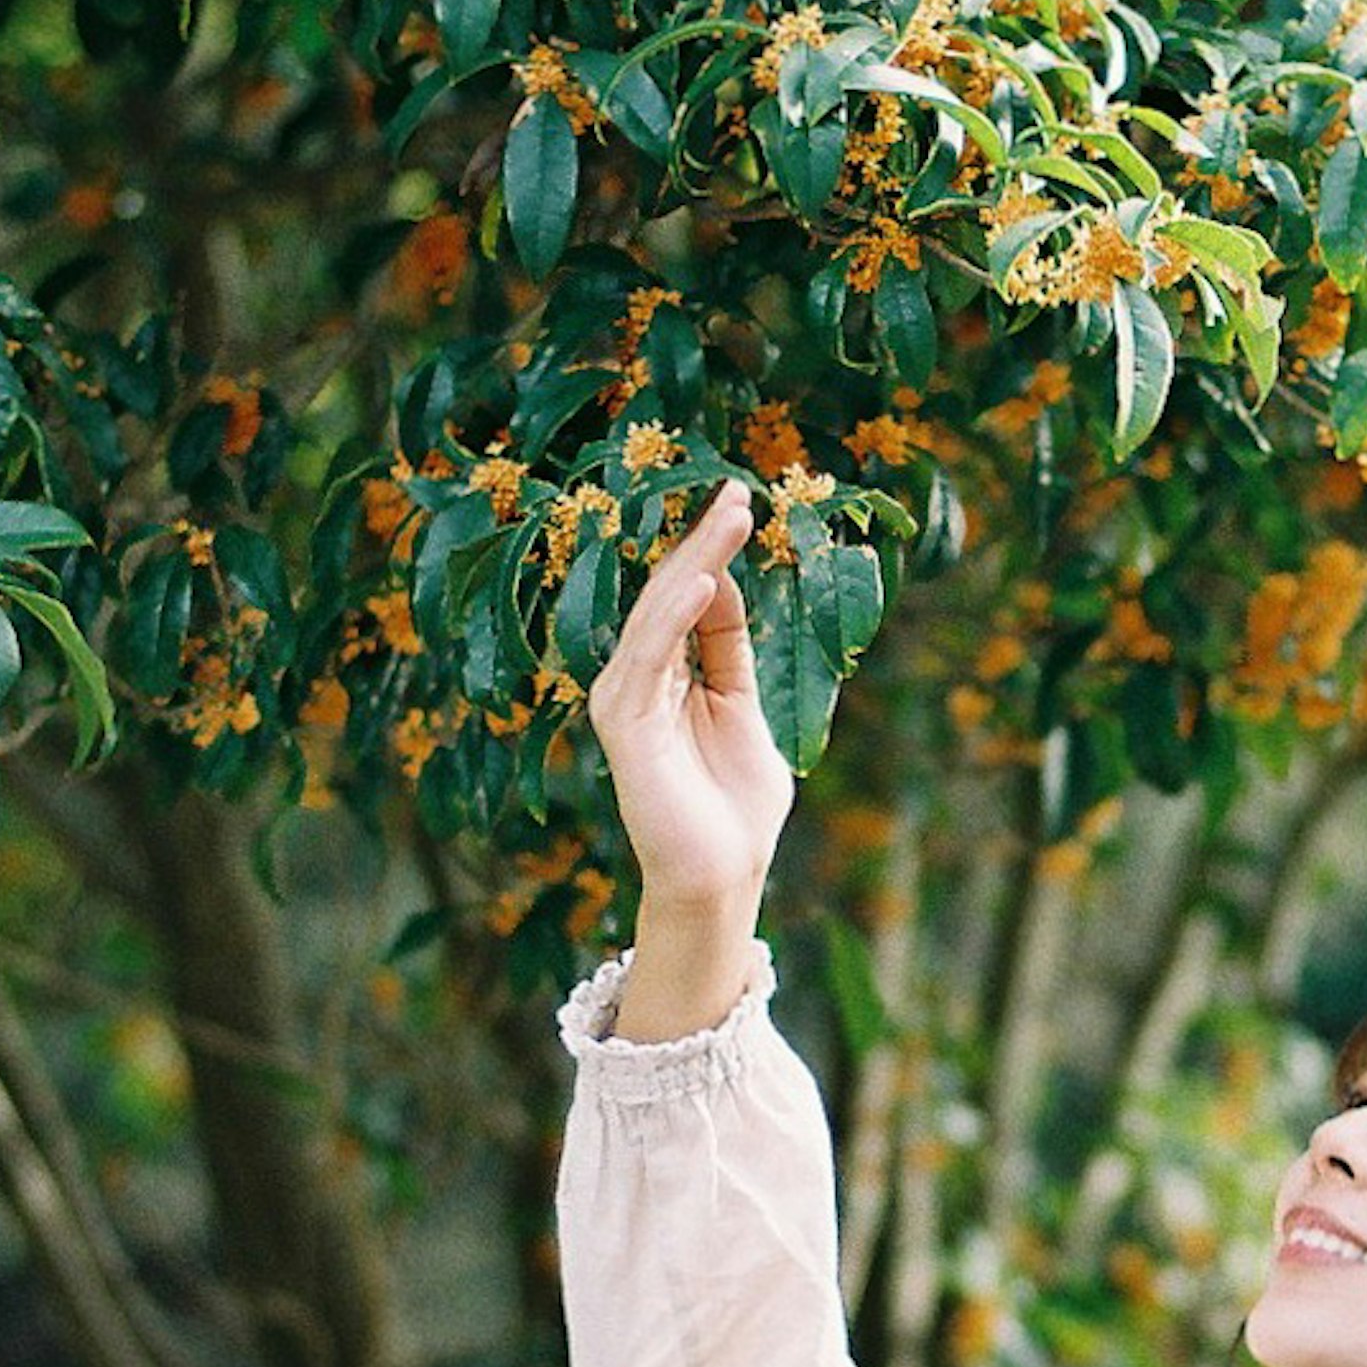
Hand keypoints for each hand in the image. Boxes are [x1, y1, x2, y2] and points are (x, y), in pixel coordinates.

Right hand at [588, 481, 794, 917]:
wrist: (722, 877)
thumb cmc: (734, 807)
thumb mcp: (743, 710)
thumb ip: (730, 653)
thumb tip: (726, 584)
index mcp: (667, 676)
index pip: (687, 599)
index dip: (713, 551)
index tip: (742, 501)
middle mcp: (637, 681)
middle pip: (670, 596)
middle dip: (703, 542)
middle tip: (738, 489)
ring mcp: (625, 700)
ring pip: (658, 615)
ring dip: (695, 563)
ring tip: (730, 517)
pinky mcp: (623, 725)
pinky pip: (648, 657)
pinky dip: (674, 618)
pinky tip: (705, 581)